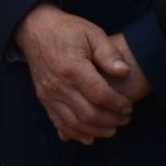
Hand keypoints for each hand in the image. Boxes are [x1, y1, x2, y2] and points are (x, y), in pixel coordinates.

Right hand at [17, 4, 135, 143]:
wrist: (35, 29)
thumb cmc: (67, 30)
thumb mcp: (92, 33)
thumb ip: (109, 53)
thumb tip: (124, 72)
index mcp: (73, 68)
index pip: (100, 95)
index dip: (118, 104)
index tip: (129, 106)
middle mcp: (59, 86)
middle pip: (89, 114)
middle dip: (111, 121)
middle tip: (125, 119)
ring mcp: (49, 95)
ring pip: (74, 124)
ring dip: (96, 131)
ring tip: (112, 130)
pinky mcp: (44, 99)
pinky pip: (59, 123)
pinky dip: (75, 134)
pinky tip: (89, 137)